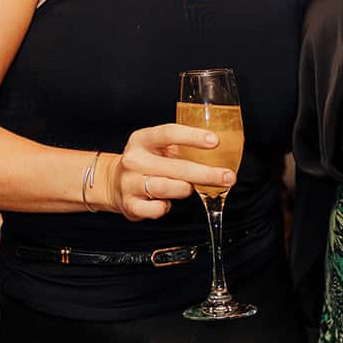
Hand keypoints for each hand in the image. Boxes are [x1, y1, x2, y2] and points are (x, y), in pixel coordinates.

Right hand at [103, 124, 235, 219]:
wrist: (114, 183)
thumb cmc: (146, 163)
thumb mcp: (157, 147)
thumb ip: (181, 148)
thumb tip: (220, 152)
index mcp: (142, 139)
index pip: (168, 133)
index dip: (192, 136)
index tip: (215, 141)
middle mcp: (134, 160)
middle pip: (176, 167)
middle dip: (206, 174)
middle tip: (228, 177)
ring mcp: (130, 183)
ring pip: (166, 188)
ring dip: (185, 189)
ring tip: (191, 188)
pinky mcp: (130, 205)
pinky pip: (156, 209)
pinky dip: (166, 207)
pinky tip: (167, 202)